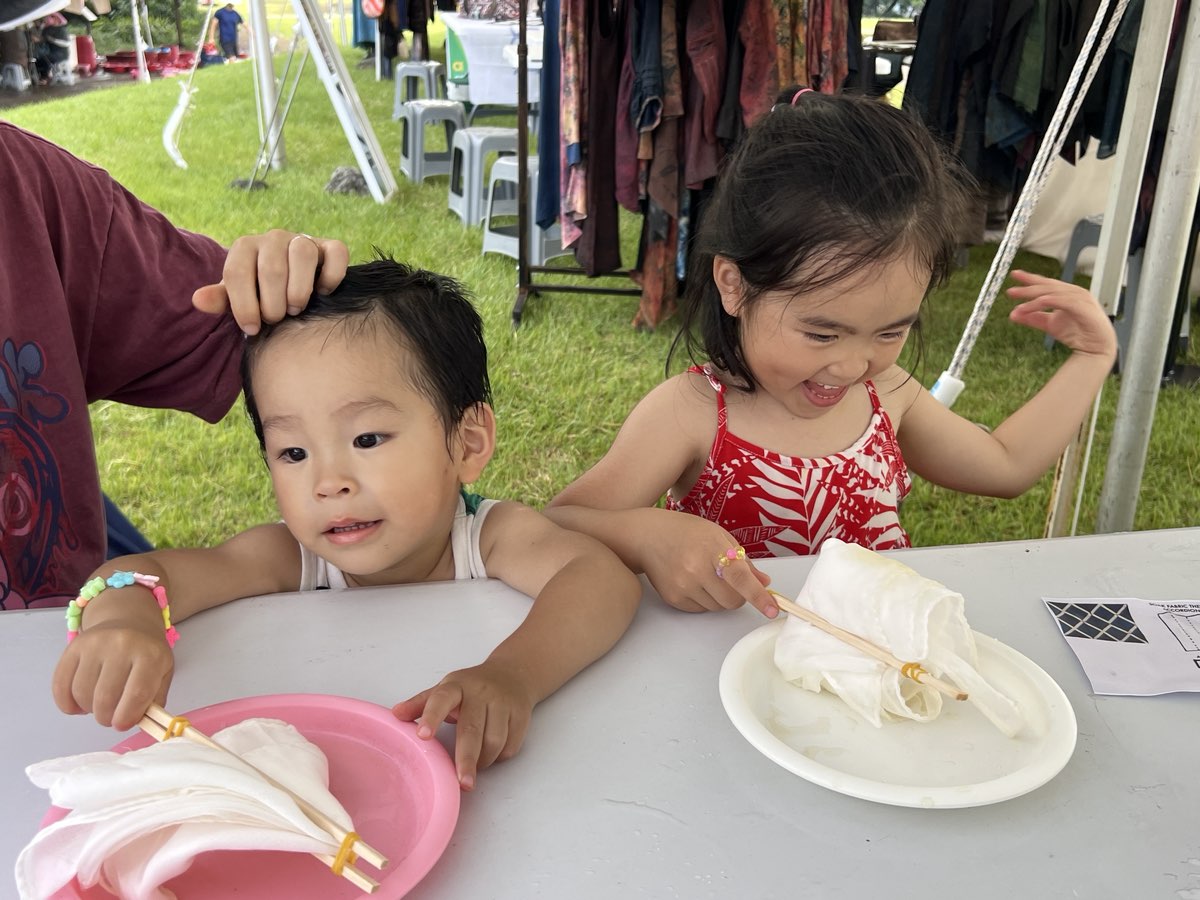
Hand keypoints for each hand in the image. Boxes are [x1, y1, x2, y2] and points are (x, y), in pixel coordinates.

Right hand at [52, 621, 174, 730]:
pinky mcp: (73, 647)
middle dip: (106, 717)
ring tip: (98, 706)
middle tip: (110, 717)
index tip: (121, 725)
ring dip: (88, 709)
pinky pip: (60, 684)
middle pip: (106, 697)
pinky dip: (66, 703)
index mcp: (150, 654)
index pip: (137, 693)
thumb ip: (154, 700)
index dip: (127, 716)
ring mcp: (95, 644)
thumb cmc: (147, 653)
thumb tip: (139, 723)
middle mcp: (122, 646)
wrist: (129, 621)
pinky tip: (77, 705)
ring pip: (82, 693)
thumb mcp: (163, 673)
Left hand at [192, 229, 349, 334]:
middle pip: (272, 268)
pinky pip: (336, 253)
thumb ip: (221, 300)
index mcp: (245, 248)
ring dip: (299, 289)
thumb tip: (198, 301)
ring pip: (303, 254)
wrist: (290, 284)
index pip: (238, 272)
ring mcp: (302, 239)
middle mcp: (273, 238)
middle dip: (273, 303)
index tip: (252, 328)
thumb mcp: (238, 298)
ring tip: (296, 308)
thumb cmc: (260, 294)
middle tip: (276, 319)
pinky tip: (323, 292)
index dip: (244, 305)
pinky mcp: (329, 247)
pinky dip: (331, 276)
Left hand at [392, 662, 535, 790]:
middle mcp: (481, 693)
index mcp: (457, 686)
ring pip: (495, 741)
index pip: (441, 699)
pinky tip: (492, 753)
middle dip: (466, 759)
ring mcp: (503, 703)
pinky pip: (510, 746)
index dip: (432, 717)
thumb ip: (421, 703)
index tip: (423, 736)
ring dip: (483, 761)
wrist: (513, 674)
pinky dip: (499, 757)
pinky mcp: (521, 715)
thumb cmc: (472, 686)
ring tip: (474, 766)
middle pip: (472, 730)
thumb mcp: (445, 688)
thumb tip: (395, 714)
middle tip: (462, 783)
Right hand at [639, 509, 777, 617]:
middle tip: (729, 579)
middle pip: (732, 600)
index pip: (740, 577)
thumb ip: (743, 560)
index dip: (759, 595)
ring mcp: (683, 586)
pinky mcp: (673, 598)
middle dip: (739, 595)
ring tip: (706, 575)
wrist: (648, 536)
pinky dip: (705, 600)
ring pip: (718, 607)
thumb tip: (763, 582)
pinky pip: (702, 609)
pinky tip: (694, 581)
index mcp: (712, 549)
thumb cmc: (686, 532)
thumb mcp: (719, 536)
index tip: (773, 609)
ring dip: (720, 597)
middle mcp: (696, 569)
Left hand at [1006, 270, 1116, 358]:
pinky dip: (1045, 303)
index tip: (1015, 275)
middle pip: (1047, 286)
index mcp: (1066, 294)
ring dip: (1033, 297)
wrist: (1095, 349)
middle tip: (1010, 291)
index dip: (1030, 279)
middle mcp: (1073, 293)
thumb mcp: (1049, 325)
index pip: (1046, 284)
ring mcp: (1080, 298)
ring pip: (1052, 293)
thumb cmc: (1078, 334)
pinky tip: (1032, 306)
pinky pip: (1060, 301)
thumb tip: (1013, 314)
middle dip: (1028, 286)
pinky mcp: (1083, 306)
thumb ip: (1032, 318)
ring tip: (1017, 304)